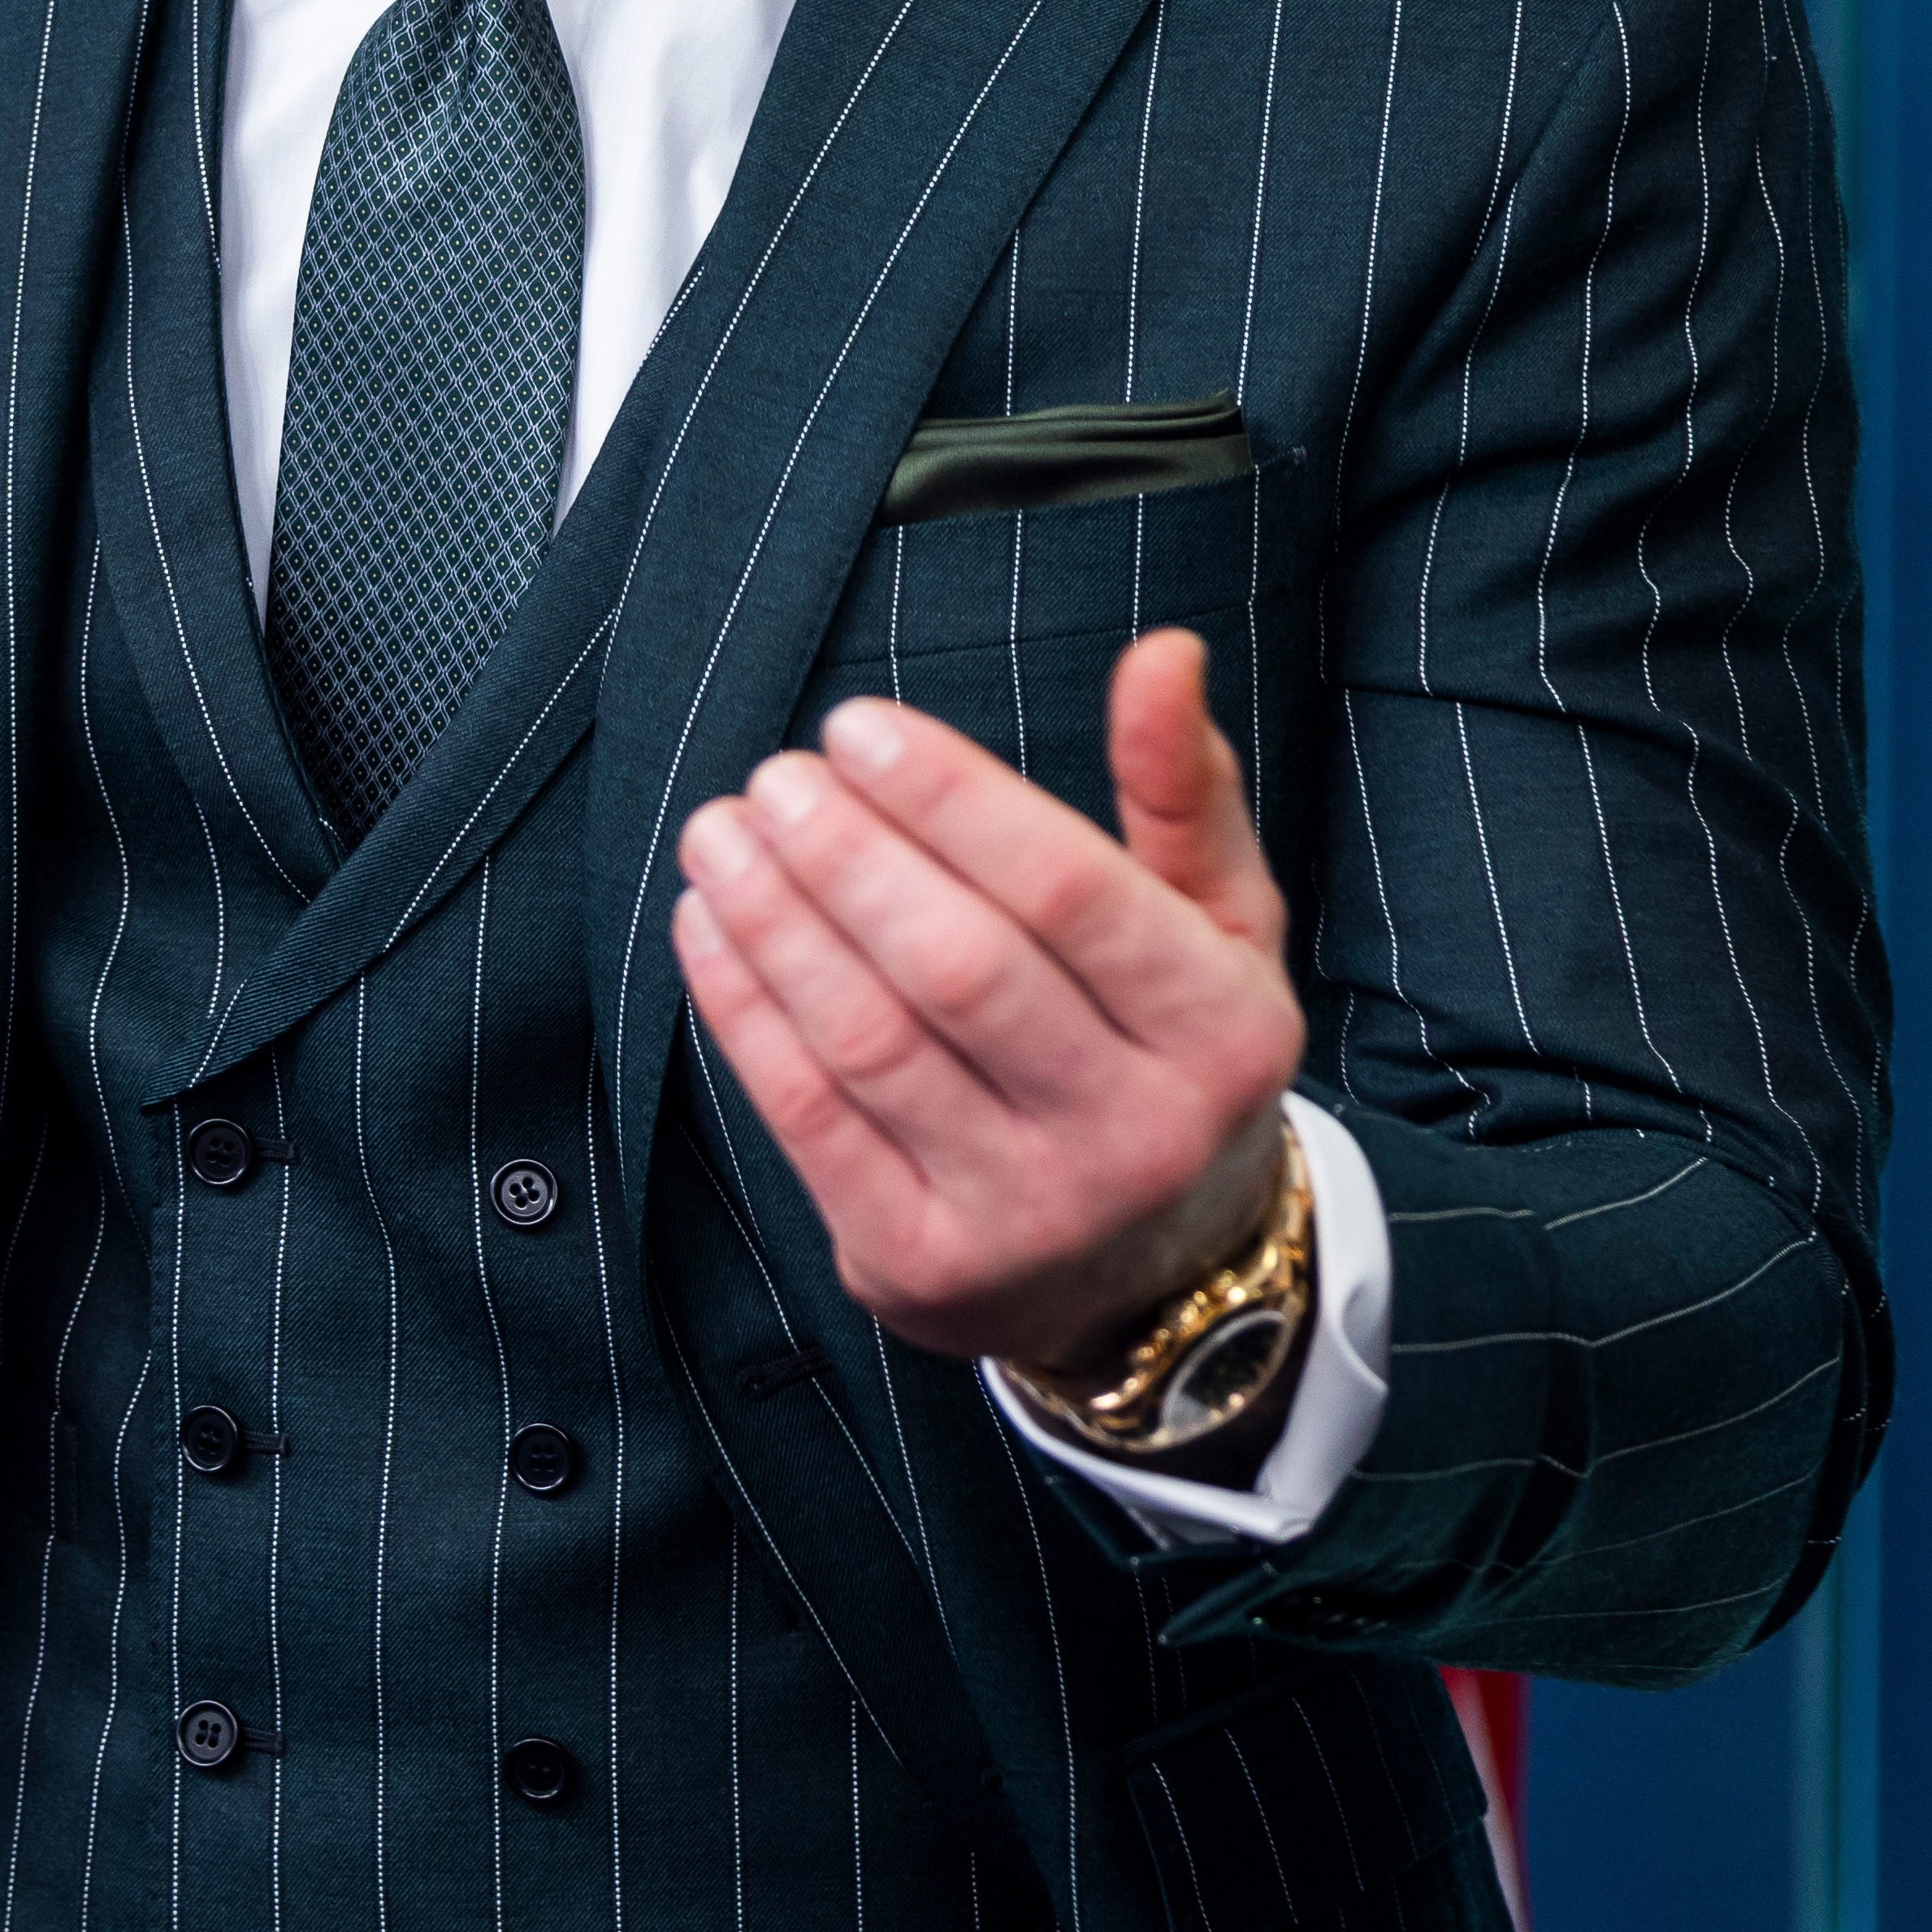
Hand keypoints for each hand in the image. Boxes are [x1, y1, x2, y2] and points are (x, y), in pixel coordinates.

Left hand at [673, 631, 1302, 1376]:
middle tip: (776, 776)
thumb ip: (1183, 788)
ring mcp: (1027, 1217)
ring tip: (721, 831)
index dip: (950, 800)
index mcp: (1223, 1034)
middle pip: (959, 968)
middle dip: (847, 856)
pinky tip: (708, 925)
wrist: (1154, 1280)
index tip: (855, 726)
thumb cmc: (1168, 1055)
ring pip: (871, 1044)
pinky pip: (808, 1121)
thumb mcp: (1217, 927)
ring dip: (776, 922)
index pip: (1069, 892)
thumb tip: (1162, 651)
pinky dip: (743, 1012)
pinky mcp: (923, 1267)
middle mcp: (1138, 1137)